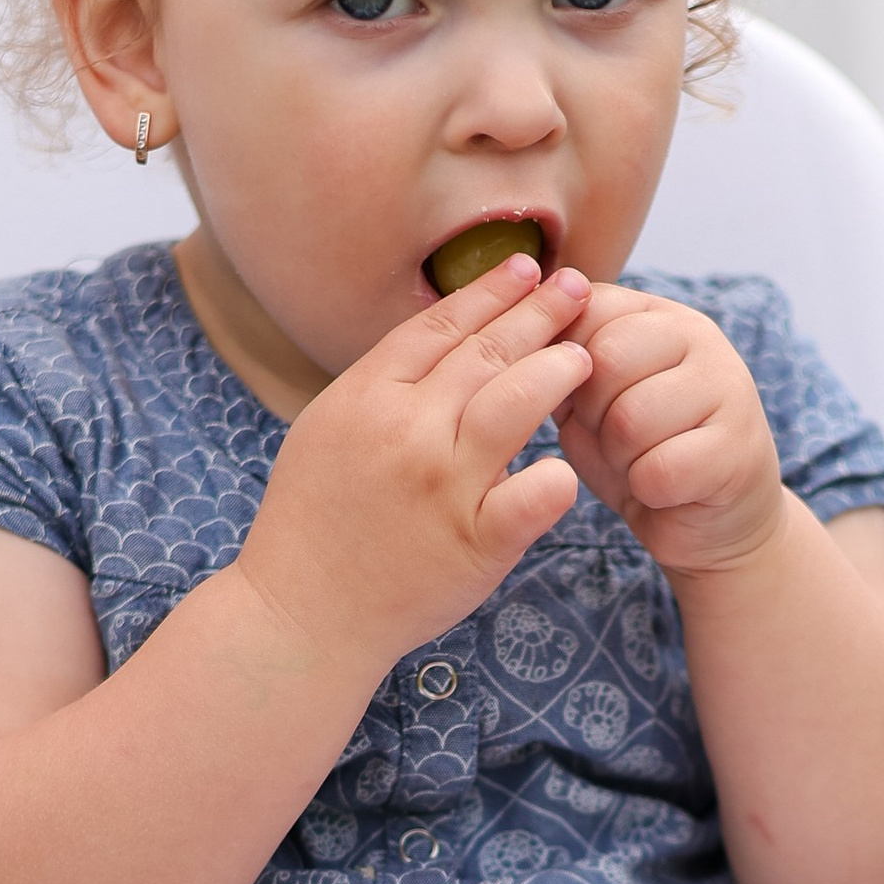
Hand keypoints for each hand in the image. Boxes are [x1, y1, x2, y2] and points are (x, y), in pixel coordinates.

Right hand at [234, 255, 589, 672]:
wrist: (300, 615)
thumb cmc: (315, 522)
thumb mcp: (329, 430)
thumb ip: (385, 386)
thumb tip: (448, 339)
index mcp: (365, 397)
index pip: (440, 326)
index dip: (490, 292)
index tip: (528, 268)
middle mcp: (406, 432)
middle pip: (485, 353)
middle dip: (538, 314)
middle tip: (578, 291)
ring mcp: (442, 487)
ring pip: (514, 405)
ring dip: (556, 372)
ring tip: (584, 359)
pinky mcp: (473, 544)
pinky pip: (530, 499)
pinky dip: (554, 479)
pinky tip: (569, 467)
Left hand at [554, 287, 785, 579]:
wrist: (706, 519)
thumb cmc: (641, 452)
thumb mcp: (590, 402)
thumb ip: (563, 366)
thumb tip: (530, 339)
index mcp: (657, 315)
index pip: (587, 310)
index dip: (565, 367)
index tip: (587, 400)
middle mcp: (699, 337)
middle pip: (606, 361)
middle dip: (592, 415)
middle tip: (616, 439)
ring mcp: (729, 388)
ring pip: (631, 419)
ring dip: (621, 457)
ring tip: (642, 461)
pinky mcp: (739, 450)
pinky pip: (660, 470)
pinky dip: (648, 490)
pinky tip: (667, 489)